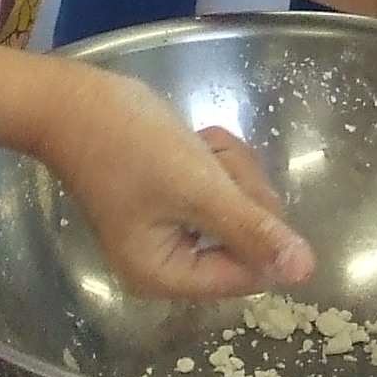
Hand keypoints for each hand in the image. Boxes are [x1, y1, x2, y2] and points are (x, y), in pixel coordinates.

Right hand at [34, 67, 315, 297]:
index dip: (255, 226)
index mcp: (167, 277)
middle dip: (237, 188)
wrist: (72, 99)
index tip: (229, 188)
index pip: (249, 273)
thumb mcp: (198, 187)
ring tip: (192, 145)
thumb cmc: (128, 144)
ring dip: (226, 167)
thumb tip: (304, 274)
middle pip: (247, 238)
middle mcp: (169, 264)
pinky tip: (188, 141)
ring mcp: (171, 231)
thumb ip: (252, 231)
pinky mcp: (172, 201)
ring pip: (239, 204)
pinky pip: (220, 187)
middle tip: (204, 160)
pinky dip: (212, 159)